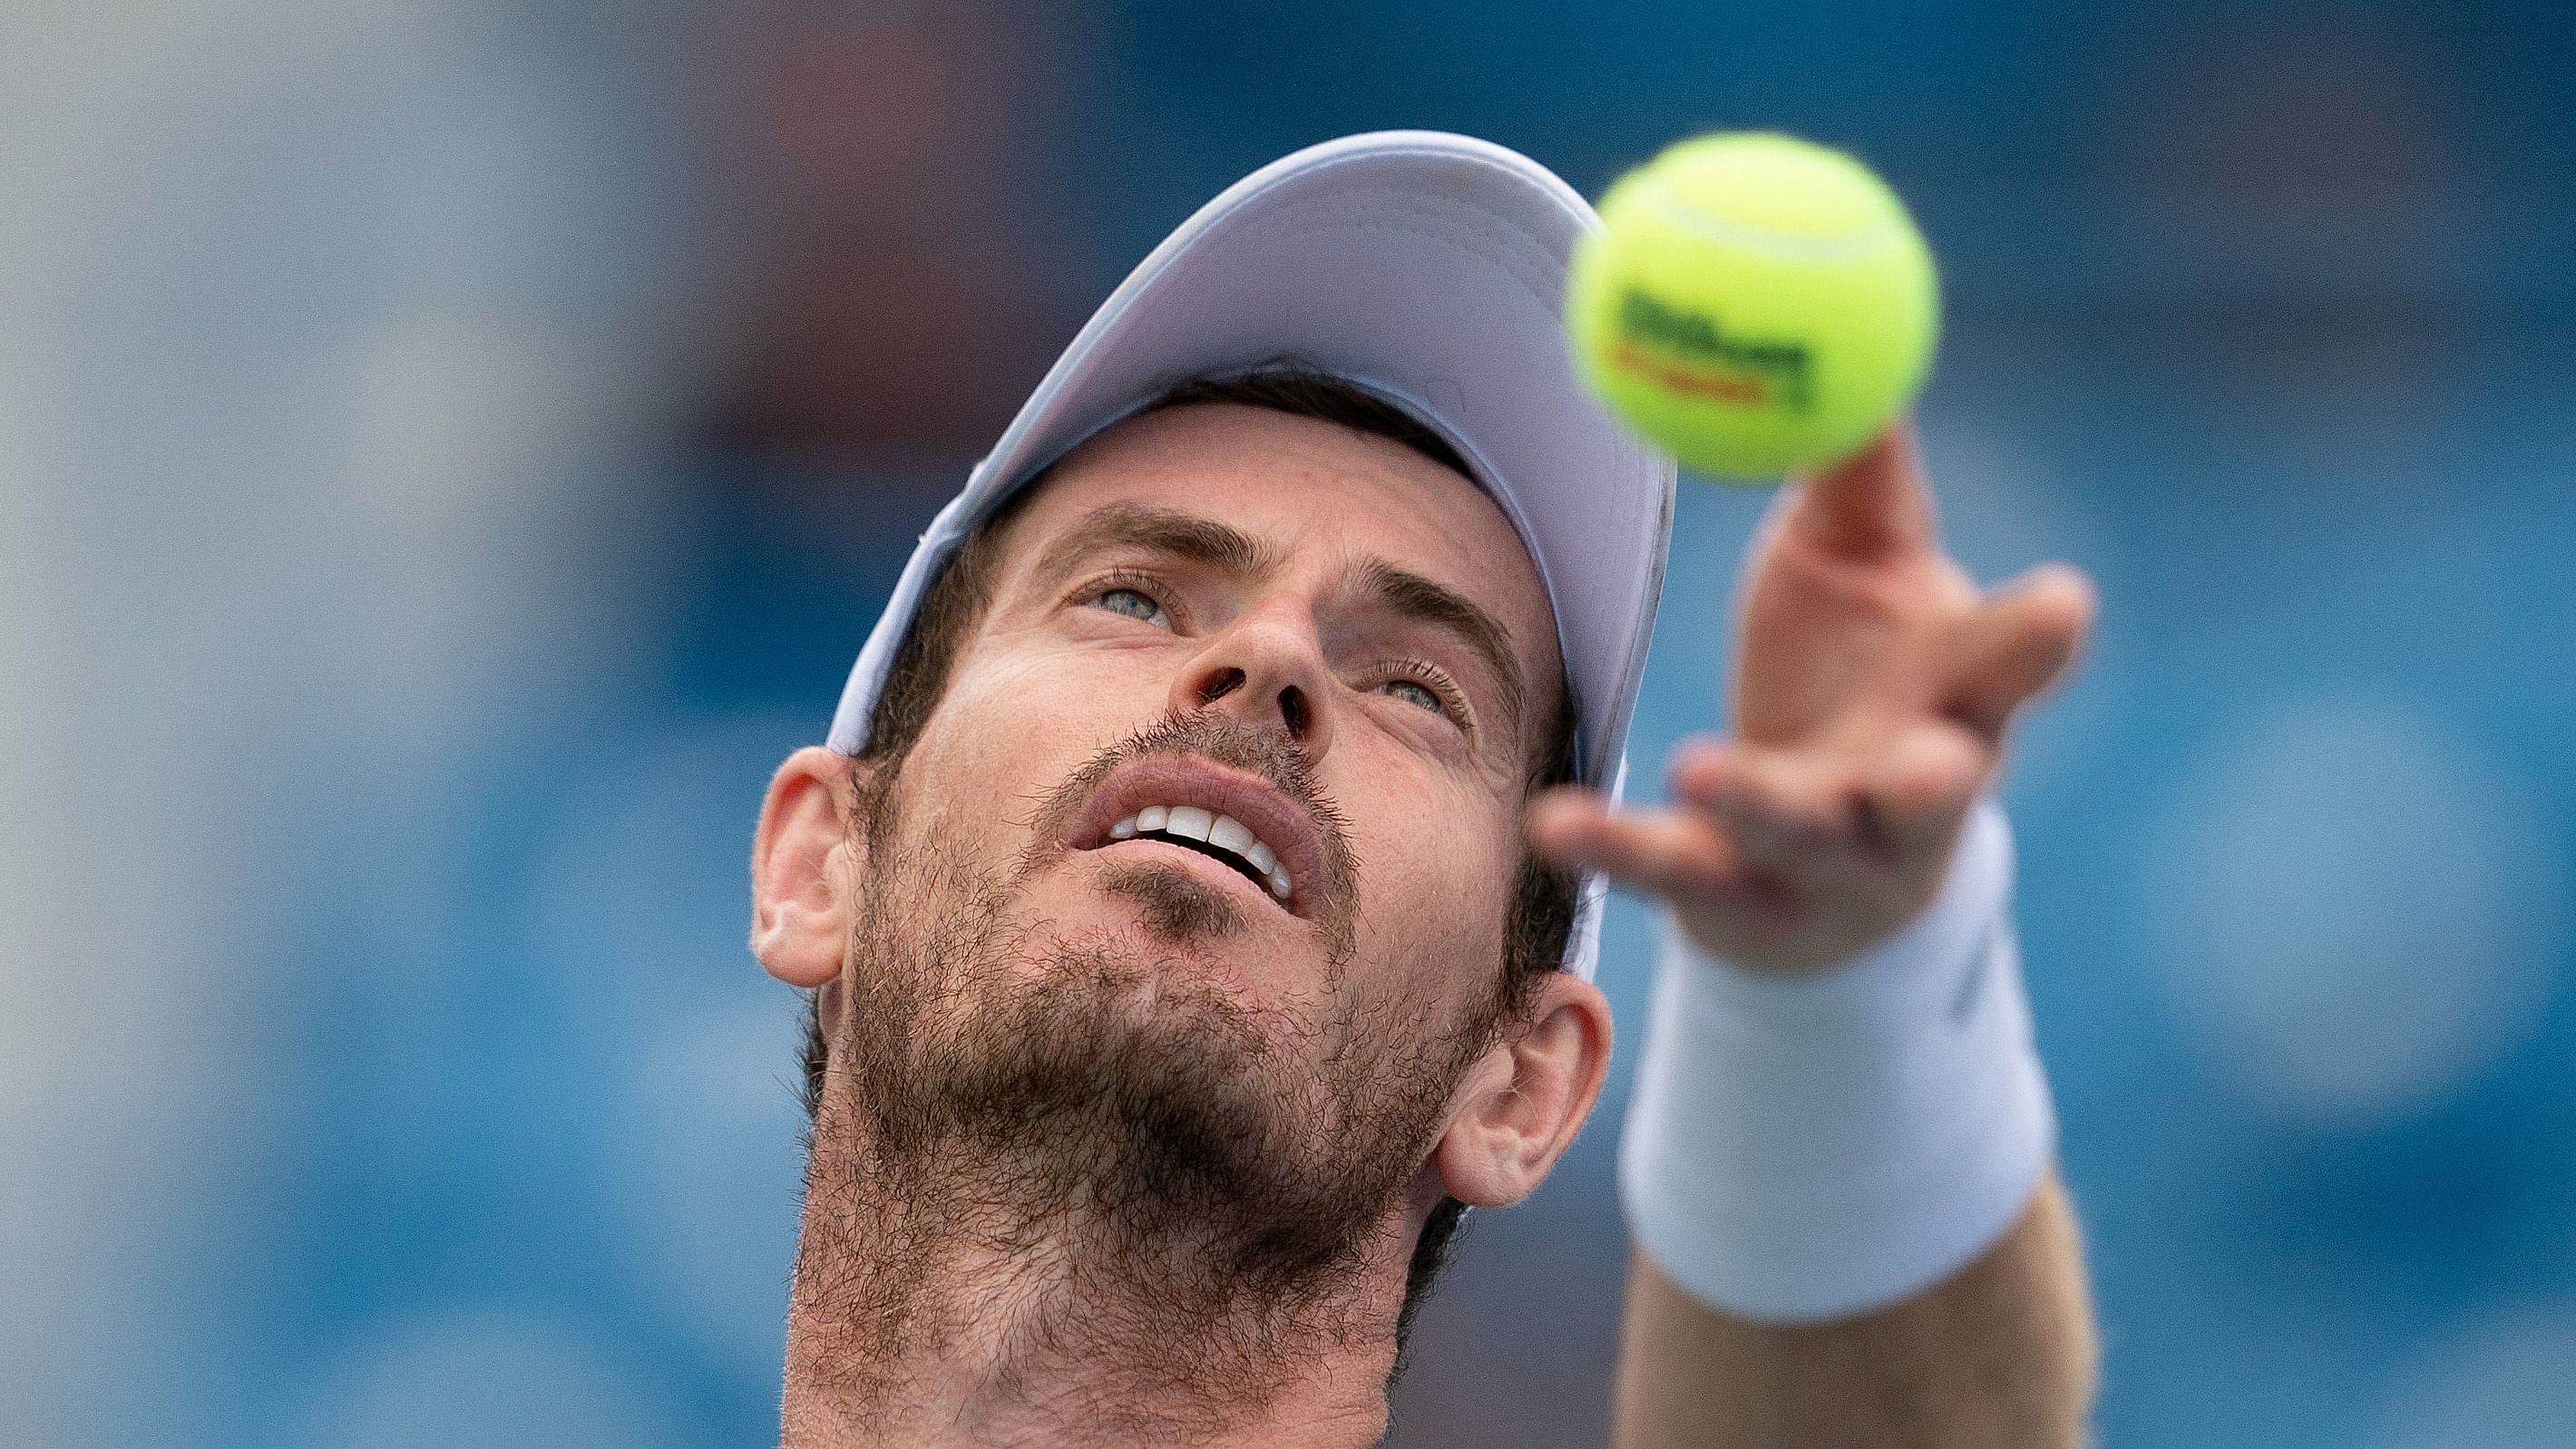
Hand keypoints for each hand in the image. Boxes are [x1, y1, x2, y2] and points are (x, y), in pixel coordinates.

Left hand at [1529, 424, 2093, 973]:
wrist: (1813, 852)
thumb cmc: (1849, 672)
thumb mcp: (1857, 566)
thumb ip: (1861, 471)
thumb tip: (1853, 338)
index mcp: (1954, 700)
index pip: (2009, 668)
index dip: (2039, 640)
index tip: (2063, 602)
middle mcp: (1910, 795)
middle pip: (1936, 791)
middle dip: (1934, 781)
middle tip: (1924, 762)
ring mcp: (1830, 863)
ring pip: (1802, 840)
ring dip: (1759, 805)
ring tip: (1698, 767)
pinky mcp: (1743, 905)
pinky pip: (1676, 876)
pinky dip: (1615, 848)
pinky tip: (1551, 821)